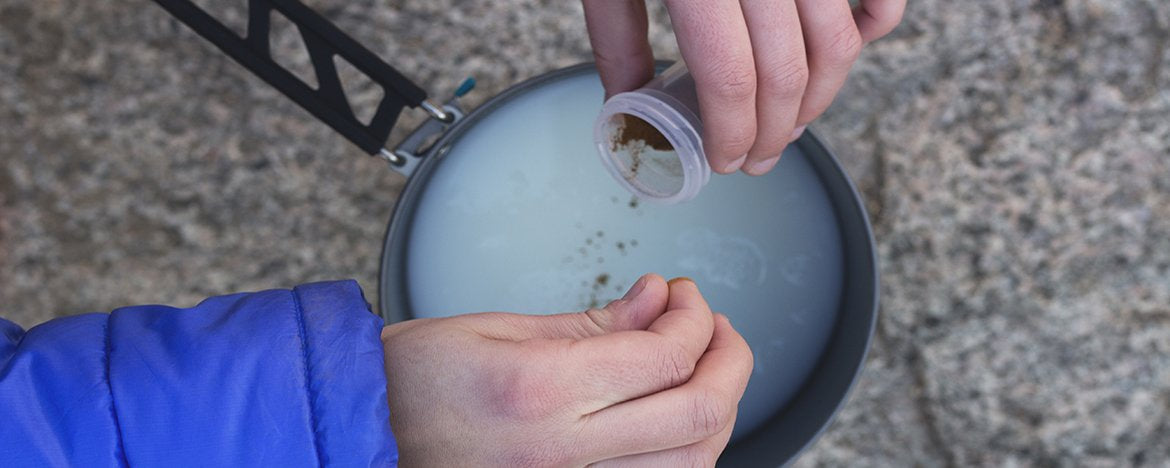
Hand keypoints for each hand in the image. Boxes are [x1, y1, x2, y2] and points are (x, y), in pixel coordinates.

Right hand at [381, 274, 752, 465]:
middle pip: (698, 415)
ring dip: (717, 411)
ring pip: (692, 465)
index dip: (695, 318)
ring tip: (704, 370)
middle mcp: (562, 451)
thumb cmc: (413, 380)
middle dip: (730, 360)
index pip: (666, 357)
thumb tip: (659, 300)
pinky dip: (683, 456)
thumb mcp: (497, 328)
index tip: (684, 295)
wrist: (364, 436)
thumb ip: (594, 322)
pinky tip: (676, 423)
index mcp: (542, 388)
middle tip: (716, 328)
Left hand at [584, 0, 904, 175]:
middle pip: (788, 72)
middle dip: (775, 132)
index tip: (725, 160)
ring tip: (789, 125)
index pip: (731, 78)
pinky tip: (845, 54)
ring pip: (837, 42)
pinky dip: (873, 27)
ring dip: (819, 99)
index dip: (733, 133)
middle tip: (756, 158)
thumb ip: (618, 38)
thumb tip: (630, 105)